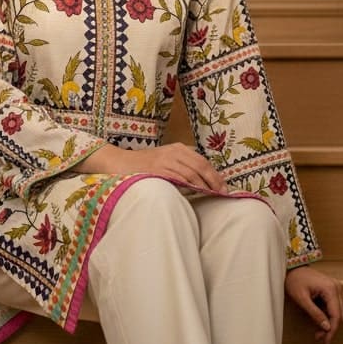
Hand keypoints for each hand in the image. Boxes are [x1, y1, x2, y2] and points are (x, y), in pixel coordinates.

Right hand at [76, 142, 227, 193]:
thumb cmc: (143, 166)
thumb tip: (202, 183)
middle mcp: (173, 152)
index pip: (202, 161)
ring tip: (212, 195)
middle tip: (222, 193)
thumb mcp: (165, 161)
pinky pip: (177, 178)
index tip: (224, 187)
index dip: (215, 175)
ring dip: (204, 185)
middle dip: (213, 181)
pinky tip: (196, 193)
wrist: (119, 163)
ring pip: (191, 173)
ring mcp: (165, 160)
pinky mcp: (157, 169)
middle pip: (200, 166)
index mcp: (178, 148)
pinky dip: (189, 186)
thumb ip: (181, 167)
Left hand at [284, 266, 342, 343]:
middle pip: (341, 315)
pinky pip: (340, 305)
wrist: (292, 268)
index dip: (332, 331)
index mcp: (330, 289)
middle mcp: (337, 287)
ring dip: (333, 322)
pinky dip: (334, 314)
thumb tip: (326, 327)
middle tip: (319, 337)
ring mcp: (338, 287)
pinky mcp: (335, 288)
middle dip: (331, 328)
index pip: (336, 315)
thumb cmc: (295, 280)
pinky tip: (324, 320)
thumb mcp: (301, 299)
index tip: (325, 341)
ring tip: (320, 330)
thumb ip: (314, 313)